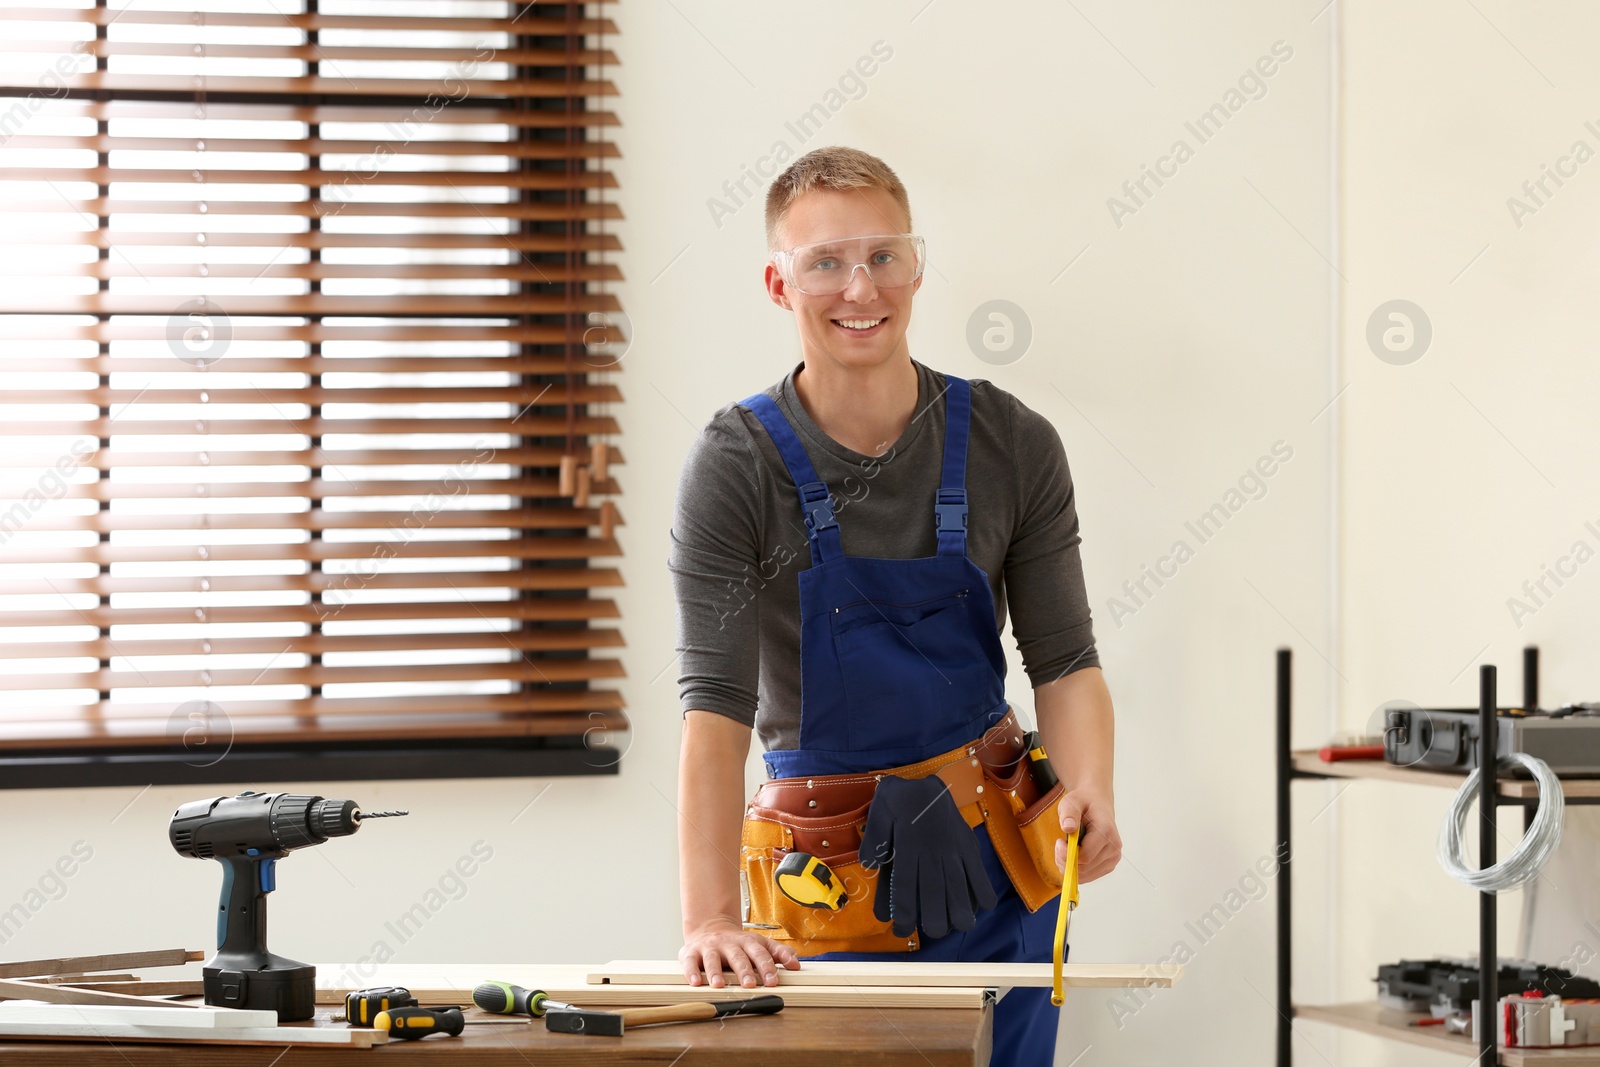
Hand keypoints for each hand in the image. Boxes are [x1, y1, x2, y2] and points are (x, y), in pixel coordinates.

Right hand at [679, 918, 800, 988]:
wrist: (710, 927)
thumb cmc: (737, 943)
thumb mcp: (759, 944)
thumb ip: (778, 952)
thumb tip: (796, 963)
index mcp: (747, 942)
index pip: (759, 953)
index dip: (766, 966)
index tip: (773, 980)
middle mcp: (728, 944)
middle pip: (737, 956)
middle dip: (744, 970)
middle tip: (750, 984)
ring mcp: (709, 947)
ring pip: (713, 958)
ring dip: (716, 972)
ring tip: (719, 984)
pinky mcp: (691, 952)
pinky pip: (690, 961)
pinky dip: (692, 971)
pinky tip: (695, 982)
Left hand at [859, 775, 996, 938]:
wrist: (929, 780)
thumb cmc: (900, 798)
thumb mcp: (878, 812)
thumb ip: (874, 839)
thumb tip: (870, 865)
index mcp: (908, 846)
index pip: (905, 887)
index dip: (903, 912)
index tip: (901, 929)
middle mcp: (932, 851)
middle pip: (935, 893)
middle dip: (934, 919)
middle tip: (930, 932)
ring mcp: (953, 849)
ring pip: (959, 886)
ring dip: (959, 911)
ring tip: (957, 927)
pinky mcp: (968, 846)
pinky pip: (979, 871)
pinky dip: (983, 890)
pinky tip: (981, 907)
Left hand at [1055, 785, 1120, 883]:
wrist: (1098, 805)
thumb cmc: (1083, 803)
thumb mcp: (1072, 801)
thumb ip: (1069, 813)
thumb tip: (1067, 827)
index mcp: (1106, 831)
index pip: (1085, 856)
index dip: (1066, 854)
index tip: (1059, 841)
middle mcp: (1114, 848)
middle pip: (1083, 868)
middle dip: (1065, 860)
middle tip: (1059, 845)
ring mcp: (1113, 859)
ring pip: (1084, 876)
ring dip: (1069, 866)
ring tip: (1066, 848)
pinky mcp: (1109, 866)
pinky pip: (1088, 877)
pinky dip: (1075, 870)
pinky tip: (1073, 855)